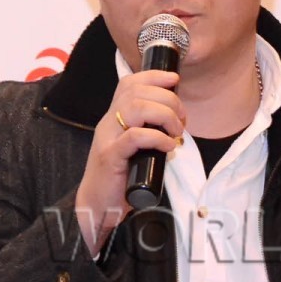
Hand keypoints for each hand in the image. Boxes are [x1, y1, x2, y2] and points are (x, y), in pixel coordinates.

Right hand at [75, 69, 184, 254]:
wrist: (98, 205)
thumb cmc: (121, 177)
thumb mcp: (137, 148)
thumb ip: (149, 132)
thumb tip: (177, 124)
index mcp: (113, 117)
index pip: (129, 84)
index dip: (153, 76)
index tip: (174, 80)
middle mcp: (108, 123)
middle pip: (137, 92)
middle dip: (167, 100)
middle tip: (181, 120)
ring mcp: (108, 138)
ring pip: (135, 108)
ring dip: (164, 115)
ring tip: (176, 132)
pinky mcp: (111, 157)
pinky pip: (135, 137)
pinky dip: (157, 138)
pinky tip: (169, 147)